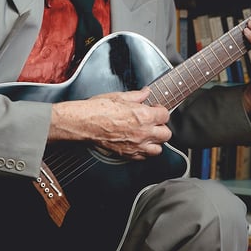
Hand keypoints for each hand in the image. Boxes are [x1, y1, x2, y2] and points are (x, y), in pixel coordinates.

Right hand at [50, 89, 170, 159]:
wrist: (84, 123)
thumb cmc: (98, 110)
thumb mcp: (119, 96)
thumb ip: (137, 95)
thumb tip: (145, 92)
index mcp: (144, 115)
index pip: (165, 115)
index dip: (160, 110)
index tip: (155, 109)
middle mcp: (143, 132)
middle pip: (166, 134)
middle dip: (161, 127)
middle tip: (153, 122)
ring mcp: (136, 145)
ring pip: (158, 149)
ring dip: (155, 142)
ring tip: (148, 135)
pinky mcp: (127, 154)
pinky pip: (144, 157)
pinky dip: (143, 152)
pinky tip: (138, 144)